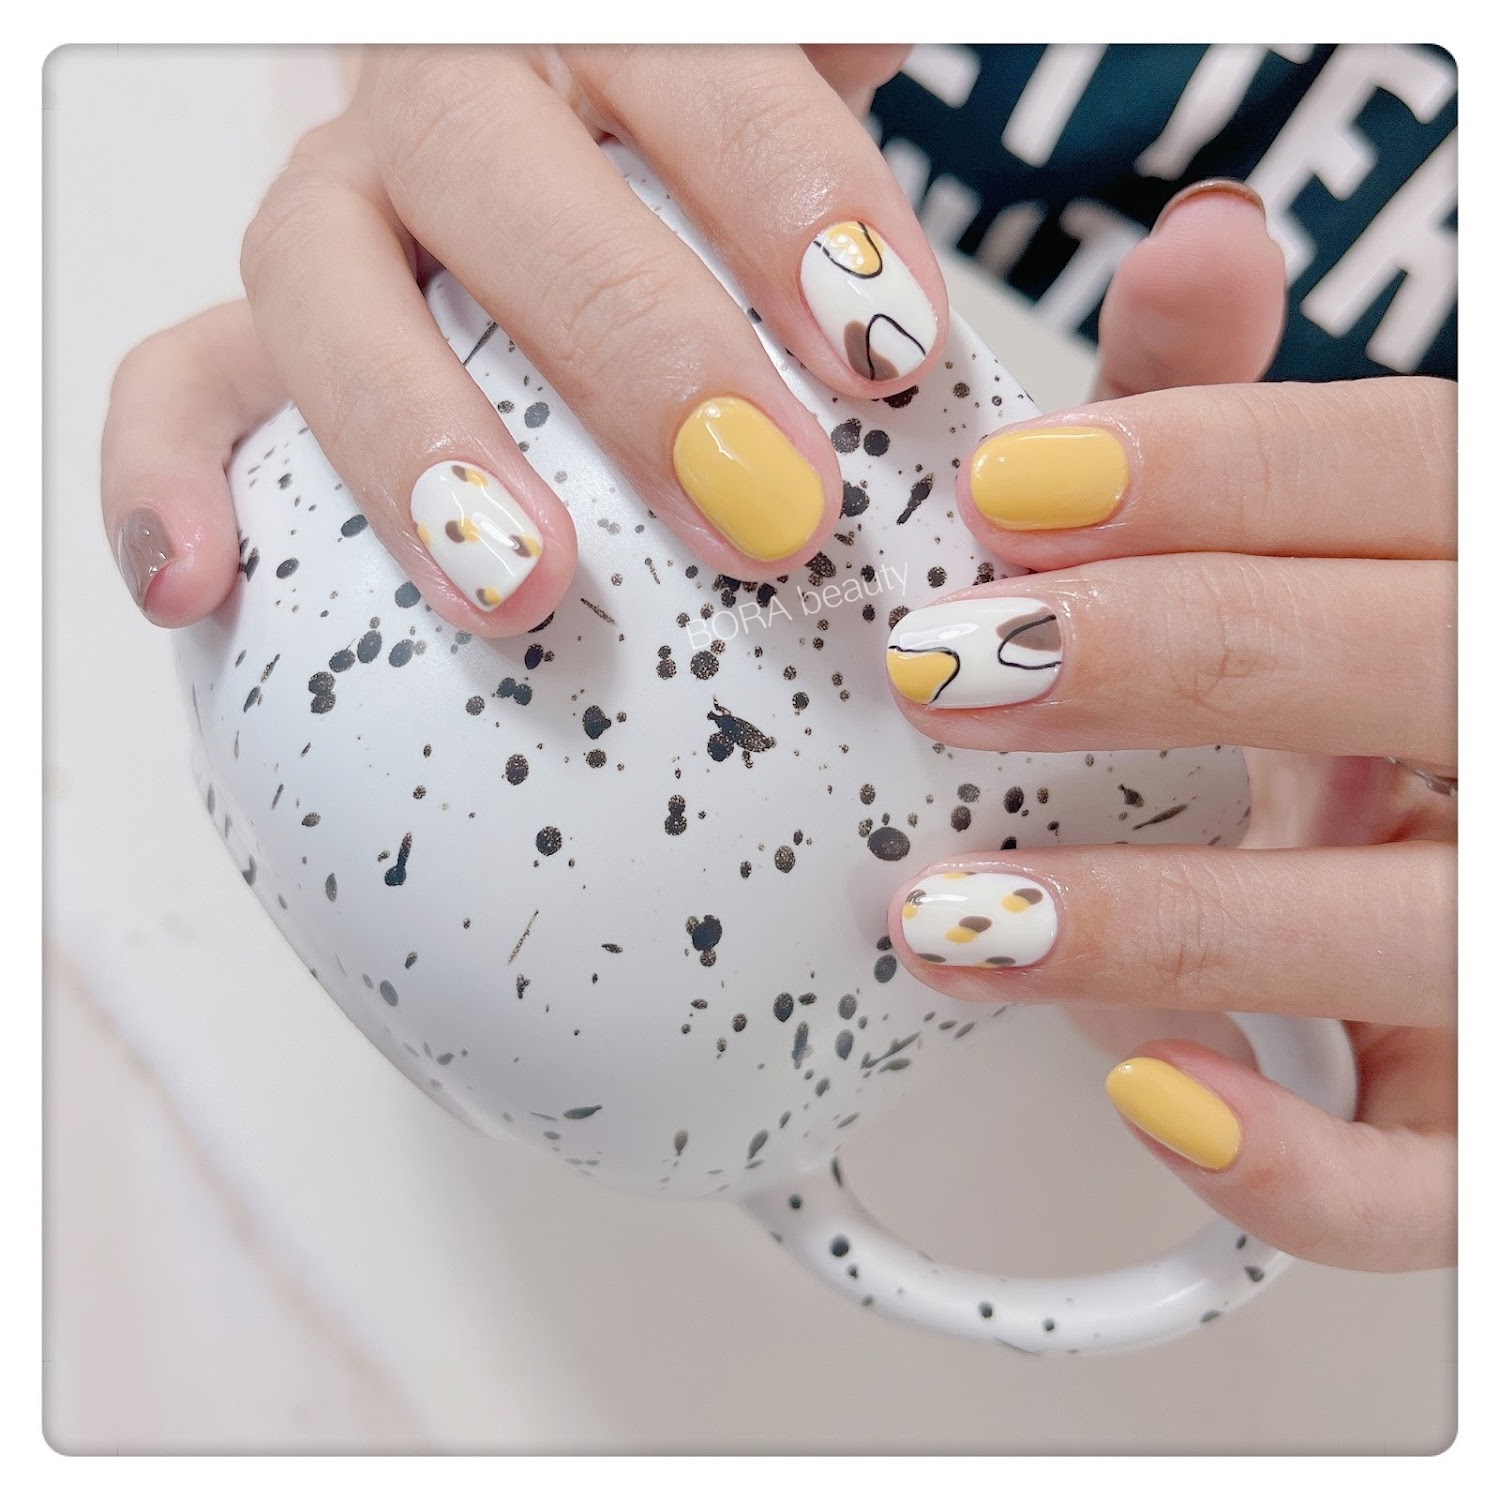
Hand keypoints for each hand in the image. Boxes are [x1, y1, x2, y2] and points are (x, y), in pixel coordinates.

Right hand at [102, 44, 935, 630]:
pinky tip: (196, 589)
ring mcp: (341, 209)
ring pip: (314, 281)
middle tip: (770, 518)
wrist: (589, 141)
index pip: (694, 65)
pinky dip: (164, 478)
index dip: (785, 191)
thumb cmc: (720, 170)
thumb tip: (975, 231)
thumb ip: (857, 95)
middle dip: (636, 349)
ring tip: (525, 590)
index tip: (889, 344)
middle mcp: (450, 97)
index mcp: (607, 23)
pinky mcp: (259, 325)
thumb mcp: (808, 92)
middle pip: (499, 175)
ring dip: (416, 442)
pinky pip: (178, 377)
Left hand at [884, 183, 1455, 1272]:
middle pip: (1415, 665)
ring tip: (949, 913)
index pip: (1408, 472)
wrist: (1445, 882)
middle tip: (945, 672)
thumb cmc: (1353, 705)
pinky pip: (1428, 1178)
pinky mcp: (1486, 1117)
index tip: (1004, 494)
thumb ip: (1247, 421)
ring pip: (1410, 935)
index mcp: (1493, 572)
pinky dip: (1290, 1157)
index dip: (1210, 468)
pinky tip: (1141, 1088)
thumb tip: (1200, 234)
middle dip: (1168, 657)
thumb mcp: (1311, 559)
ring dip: (1163, 920)